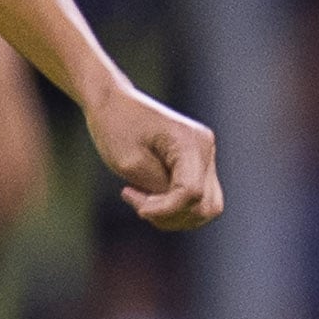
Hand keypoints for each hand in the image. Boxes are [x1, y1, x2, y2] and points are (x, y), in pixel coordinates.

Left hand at [85, 84, 222, 228]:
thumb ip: (157, 189)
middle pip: (204, 205)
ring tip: (142, 201)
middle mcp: (205, 148)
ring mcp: (205, 156)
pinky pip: (197, 200)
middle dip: (170, 214)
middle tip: (138, 202)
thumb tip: (177, 209)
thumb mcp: (130, 164)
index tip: (137, 207)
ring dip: (173, 215)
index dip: (165, 210)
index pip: (191, 193)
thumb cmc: (117, 128)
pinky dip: (174, 208)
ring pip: (205, 207)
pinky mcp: (197, 164)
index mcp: (190, 143)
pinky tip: (150, 197)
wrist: (113, 104)